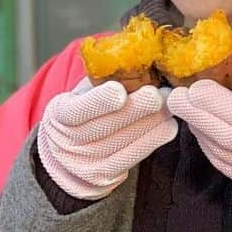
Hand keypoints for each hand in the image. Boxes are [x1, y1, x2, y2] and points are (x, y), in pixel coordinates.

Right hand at [37, 79, 178, 199]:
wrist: (68, 156)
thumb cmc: (85, 111)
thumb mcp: (82, 93)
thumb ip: (102, 79)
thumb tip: (135, 55)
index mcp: (59, 115)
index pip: (77, 110)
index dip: (99, 102)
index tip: (119, 91)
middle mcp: (67, 143)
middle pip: (107, 126)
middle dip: (138, 109)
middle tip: (162, 94)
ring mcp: (85, 163)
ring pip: (124, 141)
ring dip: (153, 122)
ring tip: (171, 105)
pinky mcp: (104, 176)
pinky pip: (133, 157)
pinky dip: (154, 140)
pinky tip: (170, 126)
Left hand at [167, 39, 231, 201]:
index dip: (217, 105)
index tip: (195, 87)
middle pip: (225, 138)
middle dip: (196, 116)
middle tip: (175, 96)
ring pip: (219, 152)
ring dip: (199, 129)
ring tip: (186, 108)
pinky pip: (221, 163)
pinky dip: (207, 144)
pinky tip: (201, 126)